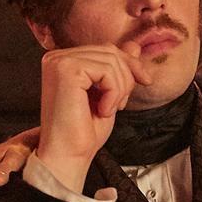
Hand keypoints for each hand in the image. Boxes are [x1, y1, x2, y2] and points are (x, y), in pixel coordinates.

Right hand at [31, 45, 154, 191]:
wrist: (68, 156)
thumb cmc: (84, 131)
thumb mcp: (109, 94)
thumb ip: (117, 68)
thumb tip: (134, 45)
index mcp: (63, 61)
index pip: (106, 49)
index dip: (129, 65)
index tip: (145, 81)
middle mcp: (57, 57)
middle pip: (110, 51)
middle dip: (127, 78)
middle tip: (120, 105)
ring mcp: (59, 62)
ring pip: (111, 60)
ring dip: (120, 89)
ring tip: (108, 110)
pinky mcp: (65, 70)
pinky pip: (106, 70)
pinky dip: (113, 93)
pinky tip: (103, 110)